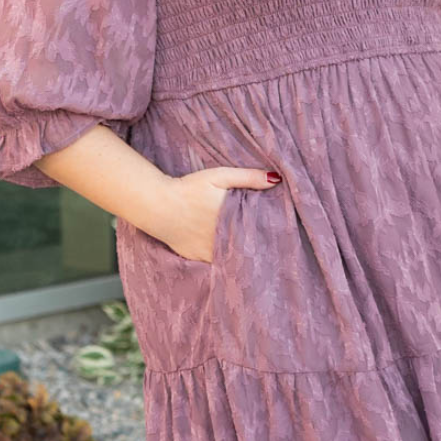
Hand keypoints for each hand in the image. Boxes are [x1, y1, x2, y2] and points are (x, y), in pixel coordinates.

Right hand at [156, 166, 281, 262]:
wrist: (158, 205)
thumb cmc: (189, 188)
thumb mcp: (219, 176)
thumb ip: (248, 178)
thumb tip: (276, 180)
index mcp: (232, 221)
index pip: (259, 233)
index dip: (271, 235)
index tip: (282, 237)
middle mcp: (223, 240)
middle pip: (248, 249)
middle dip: (259, 250)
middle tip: (274, 251)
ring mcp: (208, 252)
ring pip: (232, 259)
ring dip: (242, 258)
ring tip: (257, 261)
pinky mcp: (196, 257)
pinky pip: (215, 264)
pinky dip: (224, 263)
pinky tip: (233, 264)